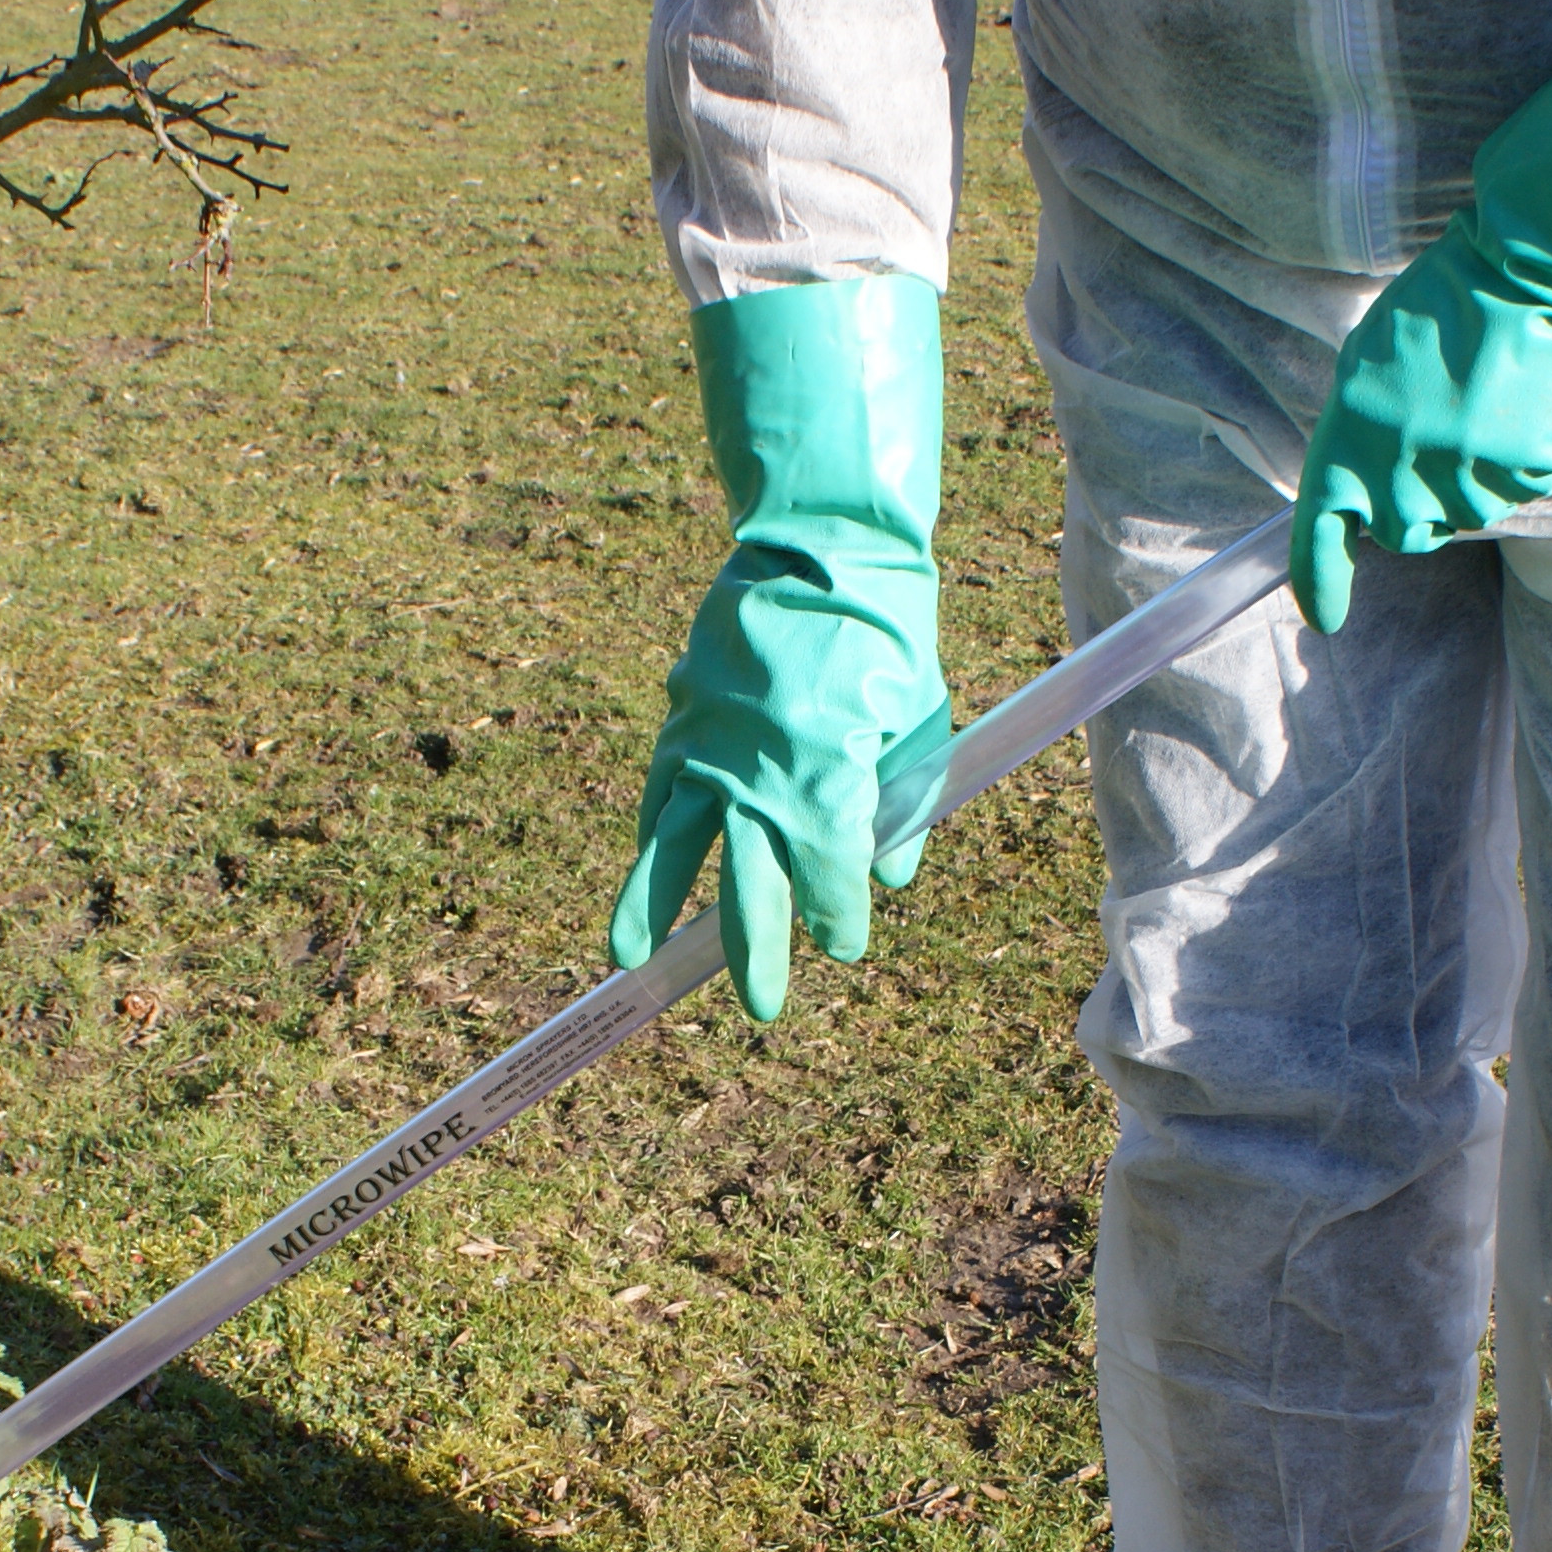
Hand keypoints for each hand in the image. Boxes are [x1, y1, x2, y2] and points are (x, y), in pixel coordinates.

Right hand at [610, 276, 953, 1022]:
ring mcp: (710, 740)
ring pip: (674, 842)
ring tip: (632, 959)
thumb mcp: (920, 723)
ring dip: (651, 904)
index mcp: (825, 771)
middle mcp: (758, 767)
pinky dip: (656, 833)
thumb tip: (885, 878)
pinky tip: (648, 872)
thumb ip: (905, 806)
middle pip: (750, 880)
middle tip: (763, 1006)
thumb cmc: (886, 636)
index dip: (836, 915)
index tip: (843, 942)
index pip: (828, 873)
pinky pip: (663, 789)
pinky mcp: (683, 714)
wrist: (821, 545)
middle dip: (756, 949)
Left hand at [1289, 231, 1551, 632]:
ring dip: (1479, 474)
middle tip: (1443, 443)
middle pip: (1405, 534)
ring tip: (1490, 404)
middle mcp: (1401, 470)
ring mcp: (1465, 476)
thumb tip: (1366, 493)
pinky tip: (1528, 407)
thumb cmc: (1442, 308)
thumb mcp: (1368, 365)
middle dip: (1420, 506)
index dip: (1321, 580)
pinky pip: (1526, 489)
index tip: (1327, 617)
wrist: (1527, 274)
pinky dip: (1530, 459)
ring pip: (1469, 513)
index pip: (1322, 532)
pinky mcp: (1523, 471)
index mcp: (1349, 440)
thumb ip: (1359, 437)